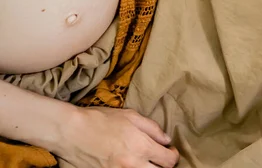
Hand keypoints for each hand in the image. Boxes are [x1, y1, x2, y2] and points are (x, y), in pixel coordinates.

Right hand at [53, 107, 178, 167]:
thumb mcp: (131, 116)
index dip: (173, 155)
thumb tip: (166, 140)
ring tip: (145, 160)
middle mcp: (132, 163)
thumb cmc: (101, 119)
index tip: (170, 150)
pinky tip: (131, 164)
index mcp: (141, 146)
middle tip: (159, 157)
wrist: (71, 131)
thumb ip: (152, 128)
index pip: (169, 160)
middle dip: (163, 166)